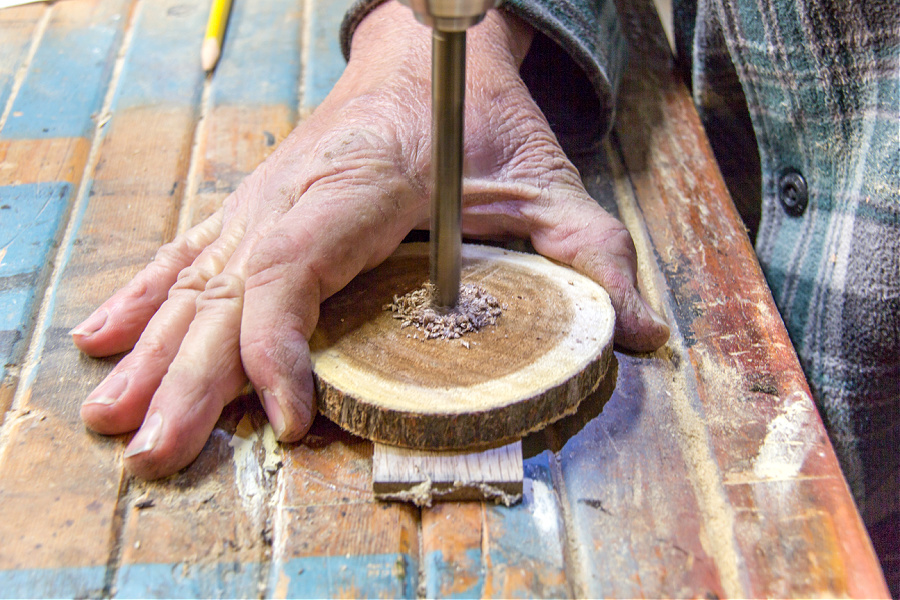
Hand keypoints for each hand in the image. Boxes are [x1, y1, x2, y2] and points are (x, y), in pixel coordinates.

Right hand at [72, 1, 667, 478]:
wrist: (423, 50)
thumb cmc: (476, 115)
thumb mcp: (550, 182)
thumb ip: (596, 256)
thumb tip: (645, 339)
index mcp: (358, 185)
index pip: (292, 271)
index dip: (278, 347)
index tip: (293, 418)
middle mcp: (293, 194)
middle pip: (225, 291)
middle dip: (189, 378)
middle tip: (156, 453)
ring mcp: (264, 198)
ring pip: (193, 279)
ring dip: (152, 352)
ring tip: (112, 416)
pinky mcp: (256, 206)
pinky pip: (188, 255)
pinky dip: (144, 298)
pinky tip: (104, 337)